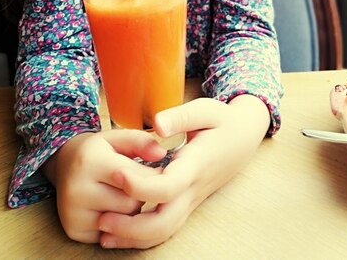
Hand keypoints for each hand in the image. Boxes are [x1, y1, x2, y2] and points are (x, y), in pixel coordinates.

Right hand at [43, 129, 165, 242]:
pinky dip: (118, 223)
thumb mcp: (118, 137)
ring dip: (131, 210)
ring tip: (122, 193)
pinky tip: (111, 206)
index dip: (153, 176)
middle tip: (135, 182)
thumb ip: (141, 142)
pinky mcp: (74, 230)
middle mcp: (77, 189)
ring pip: (124, 220)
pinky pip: (112, 234)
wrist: (64, 164)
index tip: (158, 171)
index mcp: (90, 161)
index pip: (137, 178)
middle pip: (131, 203)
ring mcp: (73, 213)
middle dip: (140, 194)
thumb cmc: (97, 151)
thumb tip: (161, 154)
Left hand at [98, 94, 270, 248]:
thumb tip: (157, 124)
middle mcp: (192, 188)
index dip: (141, 185)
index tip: (118, 173)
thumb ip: (180, 116)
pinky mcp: (186, 202)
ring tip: (102, 231)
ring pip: (165, 231)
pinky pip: (166, 227)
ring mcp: (190, 199)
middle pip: (165, 223)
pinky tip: (118, 231)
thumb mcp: (205, 109)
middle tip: (102, 219)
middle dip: (132, 227)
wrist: (244, 137)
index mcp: (195, 164)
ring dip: (134, 237)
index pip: (168, 187)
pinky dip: (142, 235)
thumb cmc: (223, 121)